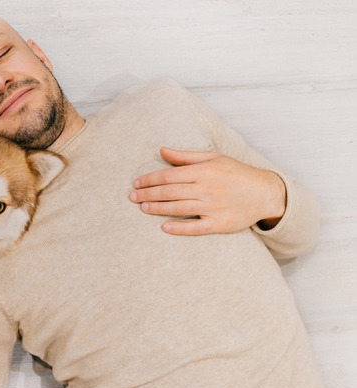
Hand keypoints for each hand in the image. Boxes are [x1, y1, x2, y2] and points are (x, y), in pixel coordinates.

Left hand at [130, 147, 286, 234]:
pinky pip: (196, 227)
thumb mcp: (214, 158)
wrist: (265, 193)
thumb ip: (186, 156)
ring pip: (179, 208)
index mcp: (204, 171)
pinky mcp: (220, 224)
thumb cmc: (236, 173)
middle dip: (148, 194)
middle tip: (132, 197)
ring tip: (142, 208)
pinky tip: (165, 227)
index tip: (137, 183)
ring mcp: (213, 207)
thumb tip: (162, 150)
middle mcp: (207, 188)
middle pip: (170, 192)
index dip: (150, 179)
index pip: (170, 175)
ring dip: (158, 209)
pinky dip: (180, 227)